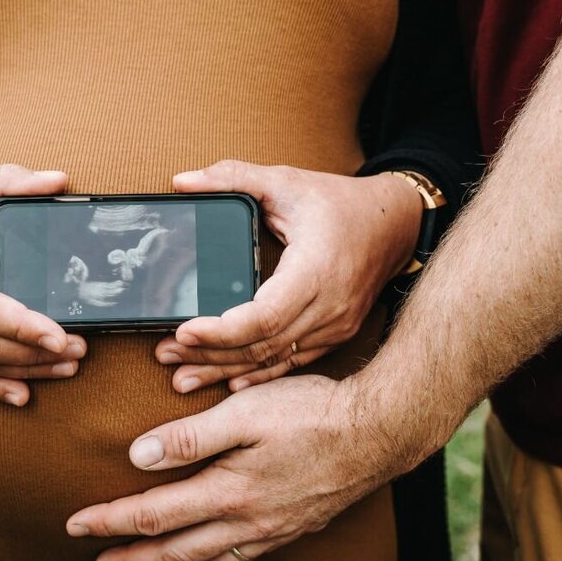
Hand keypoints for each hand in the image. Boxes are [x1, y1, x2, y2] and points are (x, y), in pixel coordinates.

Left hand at [65, 375, 403, 560]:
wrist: (377, 433)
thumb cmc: (311, 413)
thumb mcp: (245, 412)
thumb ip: (191, 437)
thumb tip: (138, 456)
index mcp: (228, 491)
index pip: (154, 514)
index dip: (111, 520)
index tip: (76, 524)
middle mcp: (246, 521)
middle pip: (175, 551)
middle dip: (131, 557)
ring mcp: (270, 530)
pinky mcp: (291, 527)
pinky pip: (238, 559)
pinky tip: (205, 560)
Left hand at [154, 160, 421, 391]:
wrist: (396, 225)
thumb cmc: (341, 203)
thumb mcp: (287, 181)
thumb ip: (234, 177)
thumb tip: (182, 181)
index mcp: (315, 270)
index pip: (264, 316)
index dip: (221, 330)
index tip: (184, 330)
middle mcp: (329, 307)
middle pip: (262, 345)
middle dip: (210, 354)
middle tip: (166, 354)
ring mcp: (334, 326)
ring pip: (273, 360)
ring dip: (226, 370)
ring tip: (181, 376)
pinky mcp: (335, 335)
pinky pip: (291, 363)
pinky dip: (257, 375)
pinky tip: (227, 383)